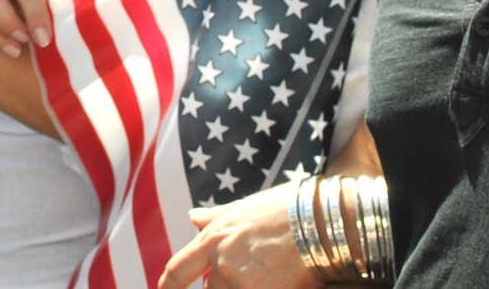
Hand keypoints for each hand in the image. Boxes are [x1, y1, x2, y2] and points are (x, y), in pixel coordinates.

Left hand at [158, 183, 321, 288]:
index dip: (168, 285)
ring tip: (265, 270)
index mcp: (213, 238)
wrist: (320, 220)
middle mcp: (222, 263)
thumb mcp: (244, 207)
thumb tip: (192, 217)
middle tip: (249, 270)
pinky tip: (278, 281)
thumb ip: (215, 217)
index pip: (178, 269)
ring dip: (244, 287)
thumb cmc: (285, 209)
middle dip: (221, 286)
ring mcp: (243, 283)